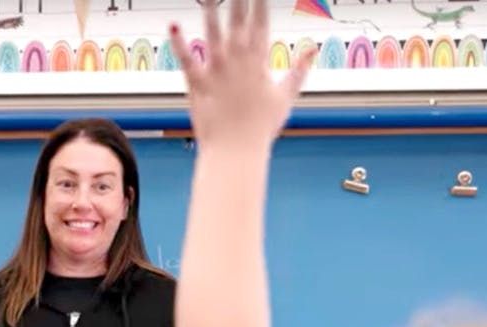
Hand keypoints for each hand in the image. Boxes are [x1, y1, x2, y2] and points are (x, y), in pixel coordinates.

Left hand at [168, 0, 315, 151]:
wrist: (236, 151)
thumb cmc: (261, 128)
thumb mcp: (285, 97)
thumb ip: (298, 71)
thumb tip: (312, 51)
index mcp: (258, 63)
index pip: (260, 24)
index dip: (260, 3)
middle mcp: (237, 61)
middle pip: (237, 21)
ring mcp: (216, 71)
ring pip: (212, 32)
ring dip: (210, 10)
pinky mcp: (198, 83)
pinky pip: (186, 59)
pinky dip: (179, 43)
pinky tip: (174, 25)